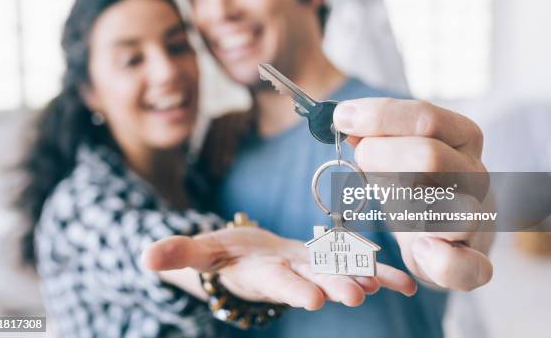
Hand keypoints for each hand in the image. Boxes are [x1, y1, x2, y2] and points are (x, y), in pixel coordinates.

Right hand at [142, 226, 416, 309]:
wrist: (254, 259)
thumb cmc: (226, 255)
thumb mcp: (201, 252)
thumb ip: (179, 254)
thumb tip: (144, 257)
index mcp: (262, 273)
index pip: (276, 282)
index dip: (292, 288)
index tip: (311, 299)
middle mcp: (292, 275)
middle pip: (314, 280)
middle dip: (334, 287)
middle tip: (356, 295)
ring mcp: (314, 268)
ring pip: (341, 272)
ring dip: (363, 277)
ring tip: (386, 283)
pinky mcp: (329, 261)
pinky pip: (358, 265)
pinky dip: (381, 273)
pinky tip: (406, 281)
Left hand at [334, 98, 493, 290]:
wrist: (453, 234)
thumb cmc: (419, 185)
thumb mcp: (399, 151)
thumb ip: (375, 134)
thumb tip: (343, 117)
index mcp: (461, 138)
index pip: (427, 118)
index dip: (380, 116)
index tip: (340, 118)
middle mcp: (475, 175)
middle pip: (431, 157)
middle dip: (381, 156)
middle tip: (358, 159)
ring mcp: (478, 219)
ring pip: (454, 210)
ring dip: (406, 204)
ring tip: (385, 199)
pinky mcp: (474, 262)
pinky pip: (468, 267)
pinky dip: (440, 261)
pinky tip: (419, 248)